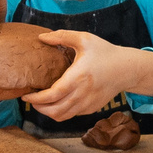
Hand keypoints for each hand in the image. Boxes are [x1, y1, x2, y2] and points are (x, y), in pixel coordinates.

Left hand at [25, 32, 152, 122]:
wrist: (126, 69)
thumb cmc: (104, 52)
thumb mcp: (84, 39)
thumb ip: (62, 36)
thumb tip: (41, 37)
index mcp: (78, 77)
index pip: (52, 95)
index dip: (36, 99)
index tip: (26, 95)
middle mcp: (82, 93)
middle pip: (54, 110)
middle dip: (38, 108)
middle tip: (31, 101)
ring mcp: (87, 103)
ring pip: (62, 116)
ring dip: (48, 112)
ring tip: (41, 104)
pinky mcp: (91, 108)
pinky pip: (72, 114)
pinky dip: (60, 112)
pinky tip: (56, 102)